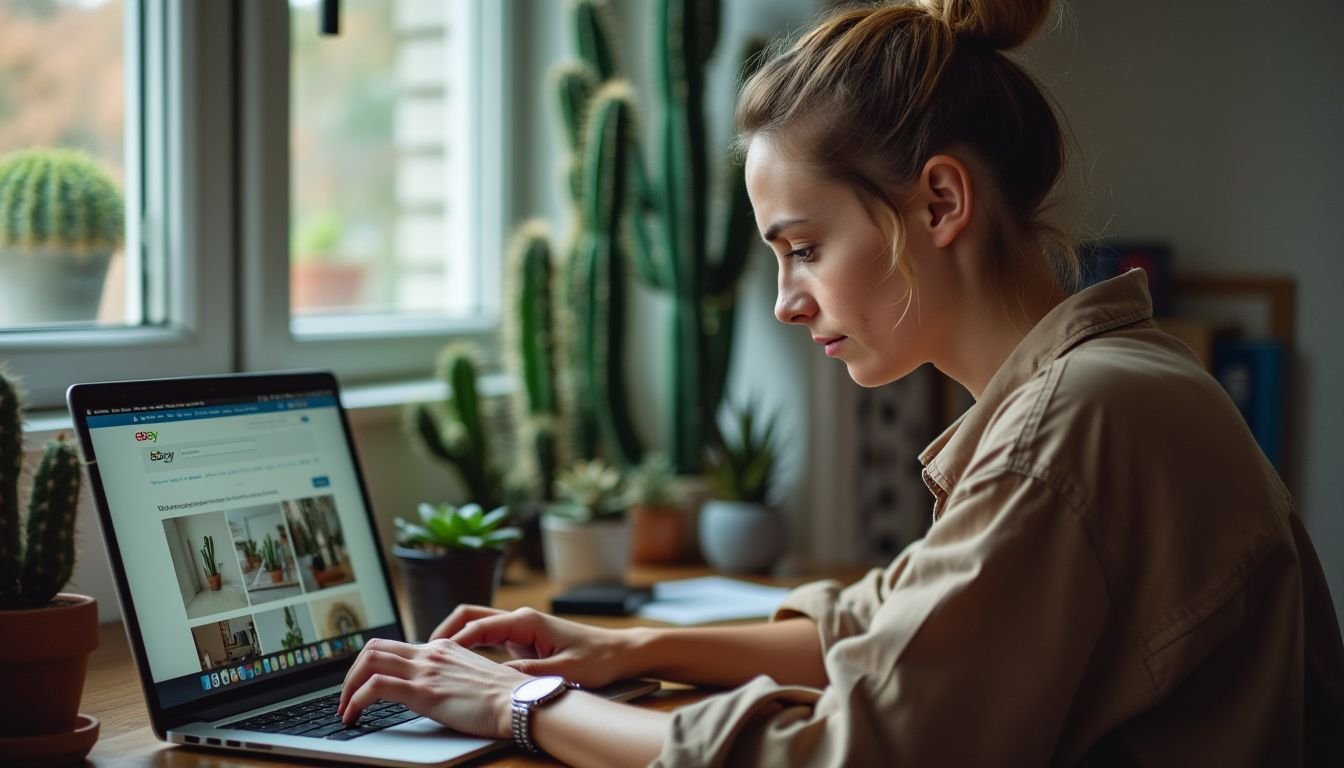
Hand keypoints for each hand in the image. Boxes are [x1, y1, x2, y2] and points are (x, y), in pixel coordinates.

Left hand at [337, 637, 528, 737]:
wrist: (520, 702)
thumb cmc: (506, 698)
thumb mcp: (474, 678)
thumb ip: (452, 677)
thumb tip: (440, 691)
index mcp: (443, 648)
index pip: (395, 646)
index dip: (372, 665)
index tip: (363, 685)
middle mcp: (431, 653)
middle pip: (374, 647)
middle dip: (352, 673)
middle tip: (347, 697)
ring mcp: (426, 670)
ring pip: (368, 662)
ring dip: (348, 686)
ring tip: (345, 709)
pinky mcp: (423, 691)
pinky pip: (374, 688)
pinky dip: (355, 701)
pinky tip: (353, 716)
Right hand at [432, 605, 635, 687]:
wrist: (619, 653)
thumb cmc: (597, 659)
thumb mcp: (563, 671)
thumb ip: (529, 674)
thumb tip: (497, 679)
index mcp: (526, 621)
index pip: (478, 625)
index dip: (454, 641)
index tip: (434, 655)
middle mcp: (519, 619)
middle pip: (471, 616)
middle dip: (446, 631)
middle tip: (426, 653)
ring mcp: (520, 628)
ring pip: (477, 626)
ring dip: (456, 638)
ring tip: (435, 660)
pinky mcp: (522, 641)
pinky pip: (487, 639)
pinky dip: (470, 648)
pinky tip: (460, 666)